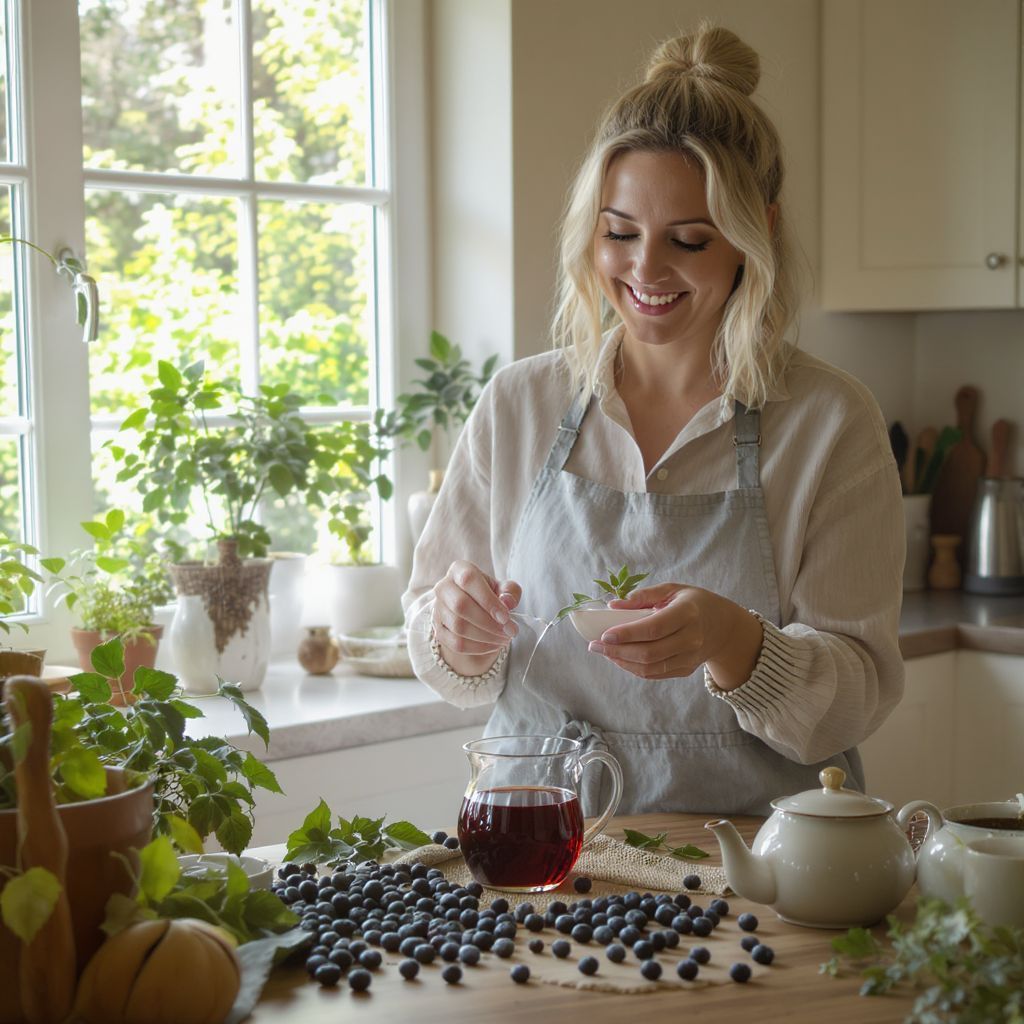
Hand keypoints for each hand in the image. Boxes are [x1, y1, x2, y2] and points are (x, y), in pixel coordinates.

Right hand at [431, 560, 521, 674]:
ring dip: (486, 636)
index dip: (488, 600)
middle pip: (460, 605)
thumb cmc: (491, 594)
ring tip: (505, 638)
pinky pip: (456, 643)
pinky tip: (494, 645)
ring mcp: (438, 609)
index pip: (469, 580)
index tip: (506, 617)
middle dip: (489, 622)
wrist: (475, 610)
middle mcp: (443, 587)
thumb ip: (510, 591)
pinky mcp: (438, 630)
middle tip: (510, 631)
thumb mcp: (504, 588)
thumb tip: (507, 602)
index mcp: (459, 570)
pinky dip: (479, 647)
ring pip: (458, 627)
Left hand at [586, 583, 762, 688]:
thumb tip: (613, 606)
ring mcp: (690, 657)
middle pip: (649, 652)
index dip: (627, 633)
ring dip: (622, 662)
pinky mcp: (685, 669)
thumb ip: (643, 596)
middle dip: (617, 651)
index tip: (604, 634)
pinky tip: (619, 658)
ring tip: (603, 652)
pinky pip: (655, 673)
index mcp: (688, 613)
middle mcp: (691, 638)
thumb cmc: (694, 603)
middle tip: (594, 646)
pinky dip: (633, 668)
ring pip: (650, 667)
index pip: (654, 628)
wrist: (725, 628)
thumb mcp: (673, 590)